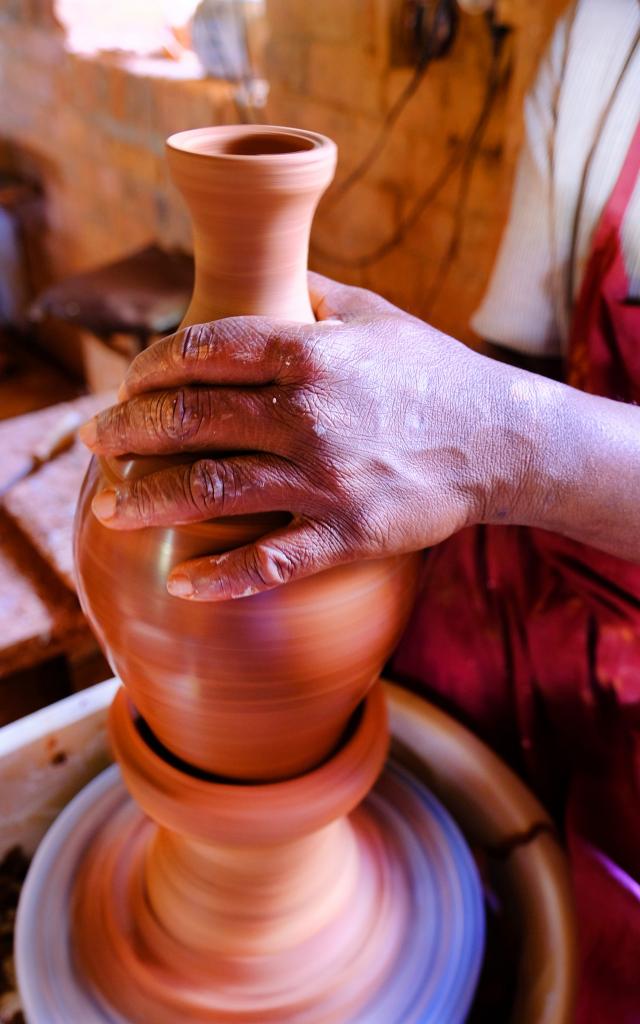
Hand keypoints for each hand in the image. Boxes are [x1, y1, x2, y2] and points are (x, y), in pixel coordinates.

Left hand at [78, 272, 536, 599]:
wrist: (500, 442)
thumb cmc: (434, 372)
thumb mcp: (376, 314)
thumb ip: (312, 292)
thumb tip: (264, 273)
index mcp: (310, 352)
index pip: (204, 350)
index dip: (149, 366)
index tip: (128, 383)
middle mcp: (308, 413)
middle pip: (190, 419)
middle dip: (128, 431)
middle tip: (97, 442)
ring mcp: (325, 478)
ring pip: (211, 490)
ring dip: (147, 501)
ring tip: (110, 508)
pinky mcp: (346, 533)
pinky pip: (268, 562)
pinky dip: (219, 576)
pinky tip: (182, 582)